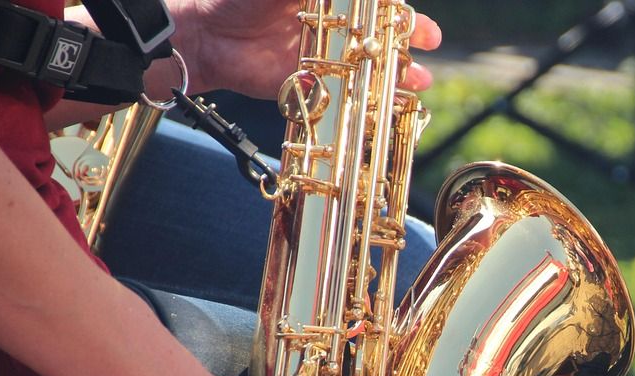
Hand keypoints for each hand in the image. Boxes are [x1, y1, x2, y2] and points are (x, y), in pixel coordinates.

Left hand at [165, 0, 442, 96]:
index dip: (402, 11)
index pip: (375, 4)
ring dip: (394, 75)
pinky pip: (343, 96)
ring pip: (367, 66)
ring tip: (416, 83)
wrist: (205, 32)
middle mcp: (329, 25)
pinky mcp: (309, 85)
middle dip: (407, 41)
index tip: (424, 18)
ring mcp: (321, 56)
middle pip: (378, 33)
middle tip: (429, 46)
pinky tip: (384, 107)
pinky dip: (366, 103)